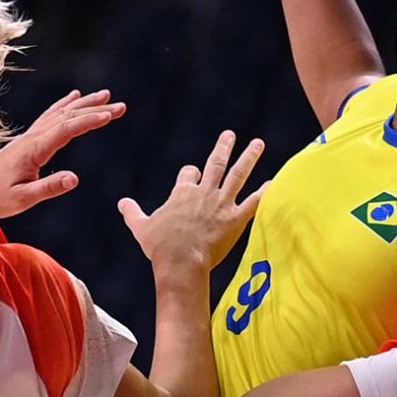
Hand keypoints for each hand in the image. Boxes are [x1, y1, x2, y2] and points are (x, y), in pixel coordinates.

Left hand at [0, 89, 125, 218]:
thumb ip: (48, 188)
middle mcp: (33, 137)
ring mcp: (30, 136)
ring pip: (61, 113)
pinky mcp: (28, 139)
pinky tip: (75, 96)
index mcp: (34, 150)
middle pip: (68, 117)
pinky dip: (65, 104)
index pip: (67, 130)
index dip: (89, 121)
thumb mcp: (22, 199)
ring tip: (106, 96)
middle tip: (121, 106)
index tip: (110, 115)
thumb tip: (74, 178)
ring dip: (84, 104)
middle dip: (95, 110)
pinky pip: (51, 116)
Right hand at [118, 131, 266, 272]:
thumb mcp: (141, 227)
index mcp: (182, 192)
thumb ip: (132, 213)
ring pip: (237, 174)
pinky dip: (264, 191)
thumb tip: (122, 203)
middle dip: (223, 147)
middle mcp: (204, 192)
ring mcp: (221, 204)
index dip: (190, 174)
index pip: (188, 173)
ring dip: (249, 157)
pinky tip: (274, 182)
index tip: (192, 175)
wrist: (180, 261)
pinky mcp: (236, 218)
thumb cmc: (160, 246)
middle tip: (231, 134)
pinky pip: (254, 201)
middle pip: (216, 163)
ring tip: (258, 144)